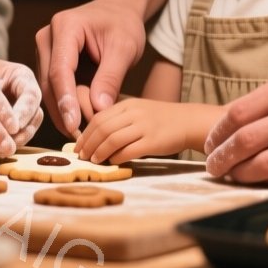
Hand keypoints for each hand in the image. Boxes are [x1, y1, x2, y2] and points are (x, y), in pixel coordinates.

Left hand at [0, 56, 43, 147]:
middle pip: (35, 116)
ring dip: (16, 141)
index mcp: (22, 77)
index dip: (24, 112)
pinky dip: (7, 144)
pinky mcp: (13, 124)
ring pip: (28, 129)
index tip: (13, 127)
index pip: (31, 96)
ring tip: (0, 151)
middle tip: (8, 144)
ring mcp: (22, 110)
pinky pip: (16, 136)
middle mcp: (26, 94)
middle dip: (23, 132)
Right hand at [35, 0, 148, 136]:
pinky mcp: (50, 62)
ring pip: (48, 88)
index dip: (66, 100)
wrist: (119, 10)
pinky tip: (77, 123)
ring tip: (79, 134)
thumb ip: (111, 77)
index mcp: (65, 27)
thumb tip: (99, 109)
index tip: (73, 124)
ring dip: (62, 112)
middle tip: (77, 136)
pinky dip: (65, 105)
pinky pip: (54, 88)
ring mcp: (46, 50)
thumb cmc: (123, 24)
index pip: (60, 69)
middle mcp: (48, 37)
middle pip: (49, 81)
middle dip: (62, 110)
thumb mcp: (124, 48)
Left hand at [76, 98, 214, 163]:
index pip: (99, 117)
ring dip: (99, 152)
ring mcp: (144, 127)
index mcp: (128, 104)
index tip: (78, 145)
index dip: (85, 133)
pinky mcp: (153, 141)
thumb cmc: (162, 119)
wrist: (189, 122)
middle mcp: (134, 113)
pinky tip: (112, 162)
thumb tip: (97, 137)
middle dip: (88, 144)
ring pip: (112, 139)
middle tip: (81, 156)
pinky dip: (116, 158)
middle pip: (103, 128)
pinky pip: (128, 150)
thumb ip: (120, 119)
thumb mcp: (139, 111)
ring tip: (93, 161)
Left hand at [203, 65, 267, 186]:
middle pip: (247, 141)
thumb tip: (235, 120)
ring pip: (266, 165)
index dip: (217, 132)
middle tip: (213, 165)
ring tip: (233, 175)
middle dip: (222, 158)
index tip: (210, 142)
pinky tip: (263, 180)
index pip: (240, 112)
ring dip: (242, 174)